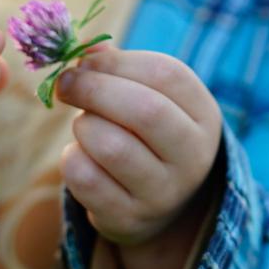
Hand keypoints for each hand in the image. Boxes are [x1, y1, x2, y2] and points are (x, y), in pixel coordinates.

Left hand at [55, 44, 221, 247]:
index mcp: (203, 115)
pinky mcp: (129, 218)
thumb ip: (118, 68)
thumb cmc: (144, 133)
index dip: (118, 63)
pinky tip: (81, 157)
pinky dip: (72, 159)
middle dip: (94, 89)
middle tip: (65, 84)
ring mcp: (164, 193)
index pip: (168, 75)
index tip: (84, 61)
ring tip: (86, 127)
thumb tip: (86, 50)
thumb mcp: (145, 95)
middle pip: (145, 111)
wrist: (155, 203)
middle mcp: (193, 157)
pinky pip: (86, 179)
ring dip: (84, 127)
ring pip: (111, 146)